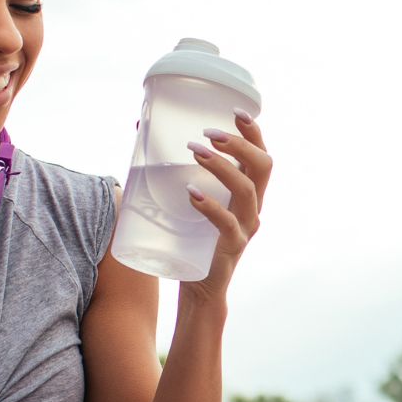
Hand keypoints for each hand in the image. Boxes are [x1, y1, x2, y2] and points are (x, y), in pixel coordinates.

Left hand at [183, 112, 272, 309]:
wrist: (198, 290)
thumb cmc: (190, 241)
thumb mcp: (185, 201)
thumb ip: (171, 169)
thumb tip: (139, 129)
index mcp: (246, 194)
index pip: (260, 156)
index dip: (253, 132)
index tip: (236, 111)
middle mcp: (252, 208)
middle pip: (262, 167)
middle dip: (239, 144)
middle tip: (208, 133)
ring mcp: (245, 228)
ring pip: (245, 190)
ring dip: (221, 166)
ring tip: (195, 152)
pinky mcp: (232, 248)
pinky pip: (227, 223)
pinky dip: (210, 206)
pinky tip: (192, 194)